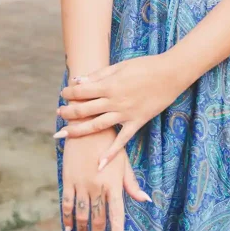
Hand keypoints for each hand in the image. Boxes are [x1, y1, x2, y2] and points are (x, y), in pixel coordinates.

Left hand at [55, 53, 183, 170]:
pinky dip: (111, 153)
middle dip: (69, 112)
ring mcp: (125, 114)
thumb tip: (78, 81)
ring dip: (79, 130)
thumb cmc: (145, 66)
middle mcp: (114, 102)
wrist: (170, 74)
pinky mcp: (136, 122)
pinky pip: (122, 140)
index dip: (70, 93)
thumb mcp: (121, 66)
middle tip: (59, 113)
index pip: (83, 92)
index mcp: (110, 85)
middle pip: (85, 110)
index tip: (63, 94)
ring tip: (64, 133)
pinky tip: (99, 164)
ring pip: (97, 126)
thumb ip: (99, 75)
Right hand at [60, 128, 150, 230]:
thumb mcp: (122, 161)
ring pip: (82, 215)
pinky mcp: (68, 179)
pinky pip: (66, 204)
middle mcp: (97, 186)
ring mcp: (81, 184)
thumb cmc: (109, 142)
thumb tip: (145, 199)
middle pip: (98, 220)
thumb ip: (131, 183)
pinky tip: (69, 230)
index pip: (116, 215)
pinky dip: (67, 219)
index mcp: (114, 183)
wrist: (88, 124)